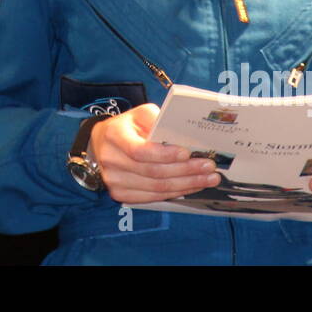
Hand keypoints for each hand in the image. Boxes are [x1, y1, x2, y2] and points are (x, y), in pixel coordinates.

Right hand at [88, 104, 220, 203]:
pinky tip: (192, 186)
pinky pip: (153, 197)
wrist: (102, 143)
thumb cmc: (128, 127)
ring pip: (156, 188)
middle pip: (152, 171)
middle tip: (208, 167)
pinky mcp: (120, 194)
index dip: (165, 154)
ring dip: (186, 184)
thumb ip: (157, 120)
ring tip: (208, 178)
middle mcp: (111, 159)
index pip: (140, 150)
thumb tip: (183, 133)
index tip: (187, 152)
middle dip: (185, 170)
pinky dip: (176, 192)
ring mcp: (114, 180)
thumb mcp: (139, 114)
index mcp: (114, 135)